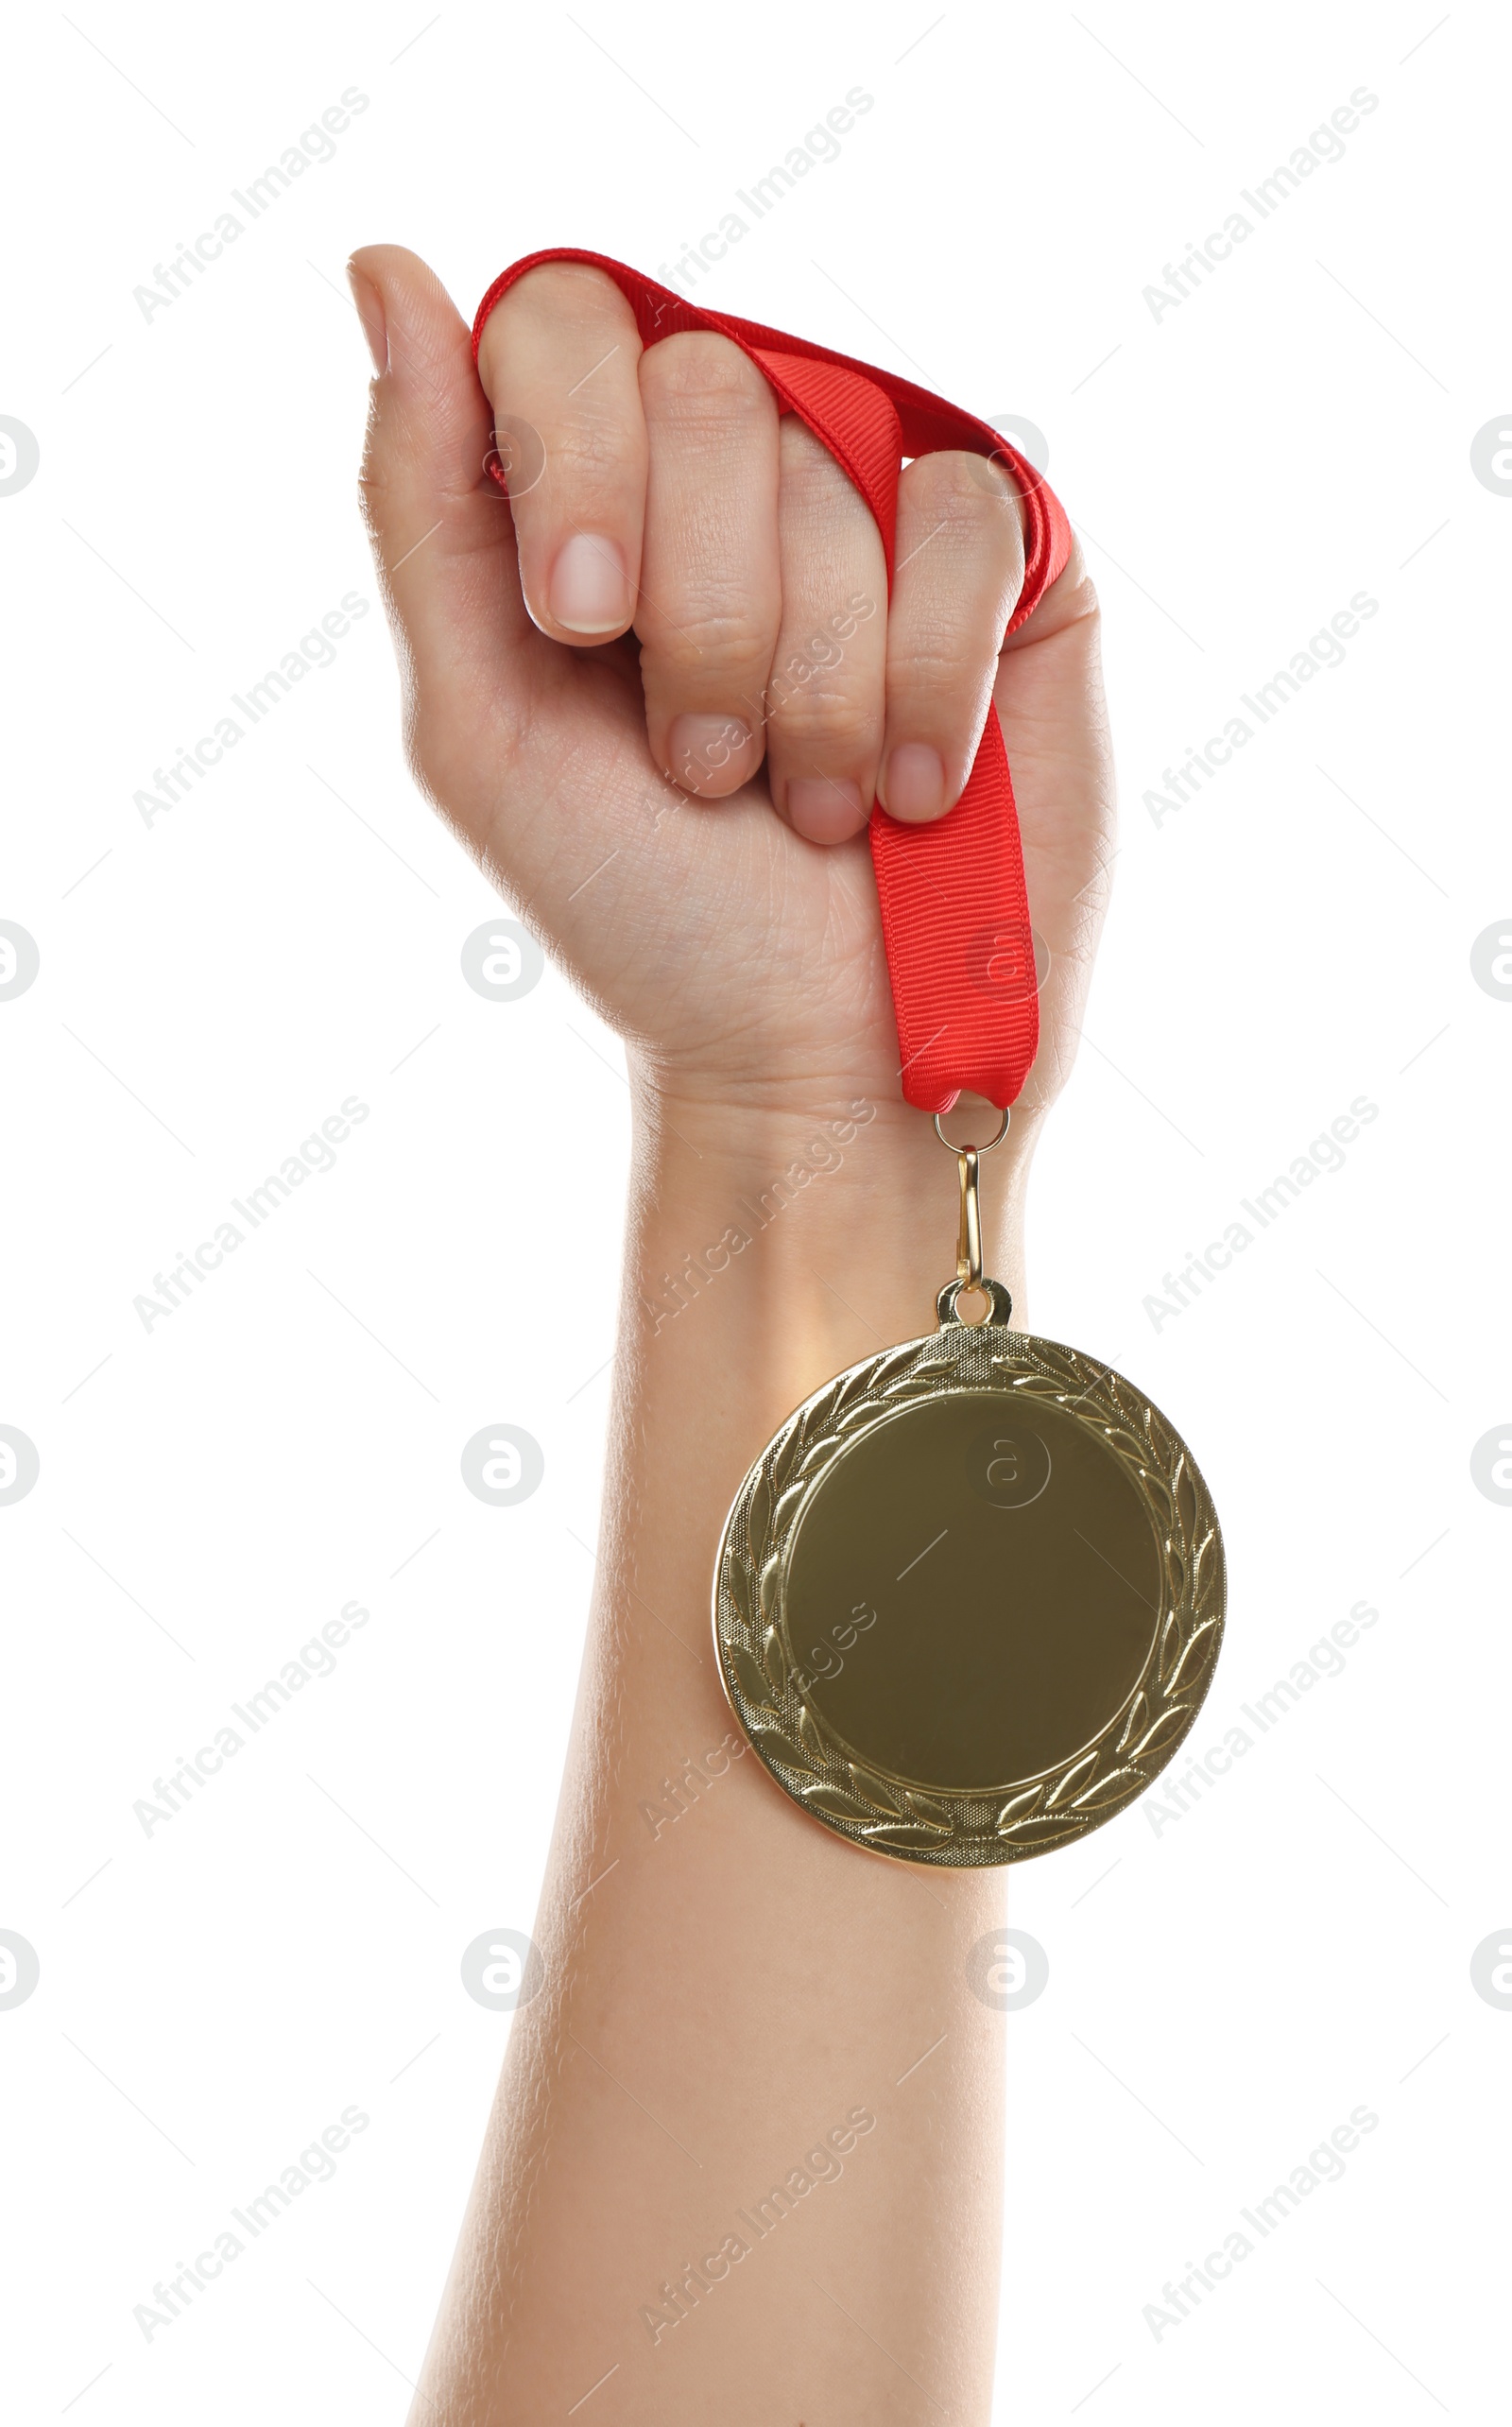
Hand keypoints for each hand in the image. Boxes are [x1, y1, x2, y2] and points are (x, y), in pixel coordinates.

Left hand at [348, 248, 1113, 1132]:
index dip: (576, 462)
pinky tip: (916, 788)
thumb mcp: (484, 727)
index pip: (566, 322)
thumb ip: (425, 506)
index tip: (584, 632)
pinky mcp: (1009, 558)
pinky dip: (927, 677)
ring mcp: (878, 500)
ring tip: (810, 801)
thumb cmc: (645, 910)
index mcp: (592, 487)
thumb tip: (388, 268)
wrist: (815, 1053)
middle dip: (700, 617)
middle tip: (707, 766)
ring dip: (810, 683)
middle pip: (708, 387)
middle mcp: (735, 467)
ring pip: (837, 463)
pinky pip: (965, 514)